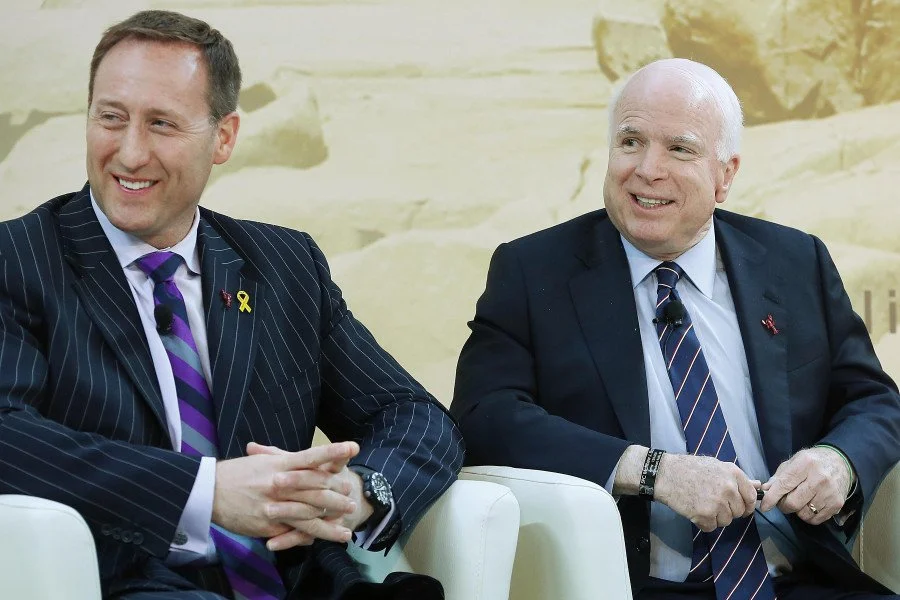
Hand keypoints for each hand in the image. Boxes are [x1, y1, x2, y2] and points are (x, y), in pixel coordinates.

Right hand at [212, 441, 359, 548]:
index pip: (312, 456)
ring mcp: (274, 506)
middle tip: (352, 497)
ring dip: (330, 521)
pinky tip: (322, 538)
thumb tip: (309, 459)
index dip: (334, 451)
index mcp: (280, 464)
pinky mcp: (268, 524)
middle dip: (337, 494)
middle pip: (316, 489)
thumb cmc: (236, 473)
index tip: (353, 447)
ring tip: (347, 526)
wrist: (209, 491)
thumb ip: (284, 458)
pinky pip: (293, 532)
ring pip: (309, 515)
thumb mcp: (262, 461)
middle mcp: (280, 483)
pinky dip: (309, 535)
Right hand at [654, 453, 759, 531]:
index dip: (746, 505)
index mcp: (733, 474)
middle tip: (712, 503)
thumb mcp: (716, 466)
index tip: (740, 507)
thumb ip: (737, 478)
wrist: (665, 474)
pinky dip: (703, 523)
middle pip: (739, 512)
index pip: (751, 497)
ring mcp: (717, 503)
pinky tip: (694, 511)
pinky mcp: (705, 515)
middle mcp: (728, 488)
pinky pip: (711, 527)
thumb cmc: (689, 468)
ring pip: (726, 521)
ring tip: (701, 505)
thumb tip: (758, 486)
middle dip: (728, 511)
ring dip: (715, 518)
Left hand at [759, 447, 850, 525]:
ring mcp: (829, 493)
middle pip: (793, 503)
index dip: (771, 497)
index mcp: (805, 464)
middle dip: (783, 505)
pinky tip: (809, 505)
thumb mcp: (794, 462)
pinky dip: (808, 516)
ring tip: (799, 501)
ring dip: (797, 511)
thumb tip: (765, 490)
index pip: (784, 485)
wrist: (841, 462)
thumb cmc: (813, 461)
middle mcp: (819, 479)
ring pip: (804, 513)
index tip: (764, 506)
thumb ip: (779, 476)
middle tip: (783, 501)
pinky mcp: (837, 504)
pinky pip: (816, 519)